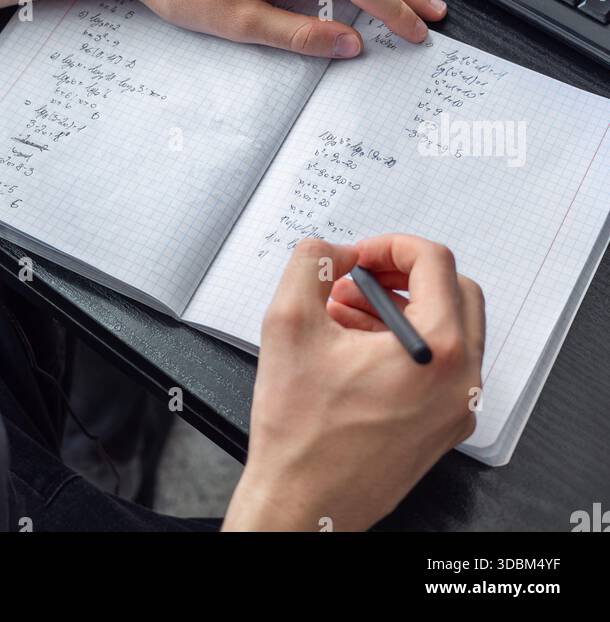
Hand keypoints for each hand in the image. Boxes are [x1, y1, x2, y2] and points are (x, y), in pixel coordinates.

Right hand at [223, 235, 484, 532]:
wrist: (303, 504)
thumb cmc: (301, 433)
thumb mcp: (289, 320)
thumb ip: (312, 262)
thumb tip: (335, 251)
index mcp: (437, 349)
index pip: (434, 261)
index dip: (390, 245)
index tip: (358, 256)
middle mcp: (460, 379)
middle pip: (453, 291)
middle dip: (401, 274)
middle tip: (359, 277)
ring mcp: (457, 407)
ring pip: (448, 328)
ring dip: (401, 307)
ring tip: (345, 313)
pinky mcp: (444, 427)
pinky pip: (440, 366)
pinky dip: (406, 343)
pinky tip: (354, 349)